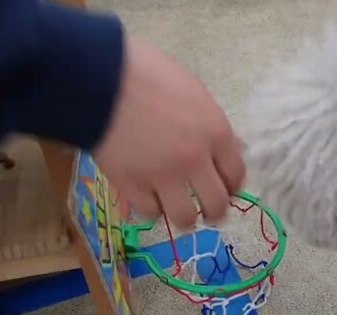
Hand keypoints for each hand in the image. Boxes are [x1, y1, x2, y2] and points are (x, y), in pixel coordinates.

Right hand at [93, 35, 244, 228]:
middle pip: (216, 204)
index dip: (231, 187)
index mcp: (215, 133)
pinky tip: (148, 198)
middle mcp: (195, 160)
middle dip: (214, 211)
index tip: (225, 188)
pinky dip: (150, 208)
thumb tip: (227, 147)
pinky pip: (149, 213)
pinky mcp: (131, 186)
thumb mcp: (194, 92)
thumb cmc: (148, 73)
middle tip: (206, 210)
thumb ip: (211, 124)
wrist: (99, 77)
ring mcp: (163, 176)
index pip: (236, 176)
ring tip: (176, 209)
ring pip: (185, 218)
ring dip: (183, 216)